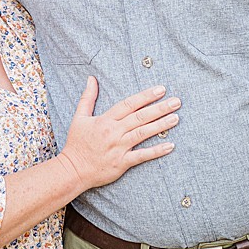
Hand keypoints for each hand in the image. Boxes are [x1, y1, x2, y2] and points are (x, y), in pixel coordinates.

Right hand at [60, 77, 179, 192]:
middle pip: (140, 117)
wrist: (72, 170)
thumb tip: (92, 78)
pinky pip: (141, 156)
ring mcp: (118, 148)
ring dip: (160, 125)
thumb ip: (88, 97)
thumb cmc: (76, 143)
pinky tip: (170, 145)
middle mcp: (114, 132)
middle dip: (159, 108)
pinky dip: (156, 151)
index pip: (129, 104)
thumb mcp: (79, 117)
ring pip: (142, 133)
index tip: (161, 89)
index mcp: (105, 120)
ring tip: (176, 118)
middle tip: (176, 101)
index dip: (145, 96)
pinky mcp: (121, 163)